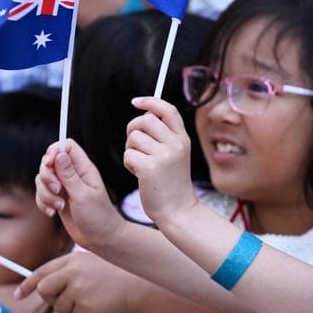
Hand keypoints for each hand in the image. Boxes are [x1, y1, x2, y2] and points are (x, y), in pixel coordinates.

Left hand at [15, 250, 146, 312]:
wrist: (143, 286)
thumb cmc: (119, 276)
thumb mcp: (92, 264)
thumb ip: (69, 272)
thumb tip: (44, 287)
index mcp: (74, 259)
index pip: (42, 271)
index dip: (28, 285)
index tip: (19, 295)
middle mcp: (73, 272)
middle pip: (44, 290)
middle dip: (52, 298)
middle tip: (69, 299)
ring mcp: (79, 289)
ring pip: (60, 307)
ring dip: (74, 308)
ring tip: (95, 299)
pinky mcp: (86, 307)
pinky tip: (101, 307)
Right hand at [35, 139, 127, 250]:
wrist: (100, 238)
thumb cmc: (98, 216)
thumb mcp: (83, 194)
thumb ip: (69, 175)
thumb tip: (59, 154)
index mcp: (84, 168)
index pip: (66, 146)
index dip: (54, 151)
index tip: (50, 164)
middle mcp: (73, 175)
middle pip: (49, 161)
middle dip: (47, 177)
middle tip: (58, 191)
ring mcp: (64, 187)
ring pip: (42, 180)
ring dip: (45, 194)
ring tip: (59, 207)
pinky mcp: (57, 199)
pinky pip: (41, 194)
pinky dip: (43, 203)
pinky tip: (52, 213)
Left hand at [124, 97, 199, 227]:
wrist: (178, 210)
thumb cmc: (171, 183)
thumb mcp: (176, 155)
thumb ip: (166, 136)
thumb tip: (145, 115)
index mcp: (183, 139)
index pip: (167, 110)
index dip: (150, 101)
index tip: (136, 102)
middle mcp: (176, 144)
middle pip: (145, 120)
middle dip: (133, 129)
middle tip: (134, 145)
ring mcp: (164, 156)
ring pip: (134, 137)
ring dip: (130, 149)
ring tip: (140, 163)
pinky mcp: (150, 168)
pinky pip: (128, 154)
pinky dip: (129, 163)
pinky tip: (138, 173)